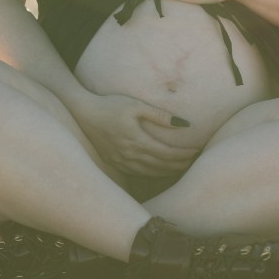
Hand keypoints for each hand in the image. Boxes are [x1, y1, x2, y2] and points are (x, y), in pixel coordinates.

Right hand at [75, 93, 201, 175]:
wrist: (83, 113)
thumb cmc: (110, 105)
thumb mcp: (136, 105)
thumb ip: (159, 115)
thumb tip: (183, 124)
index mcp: (138, 141)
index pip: (167, 153)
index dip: (183, 154)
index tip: (196, 151)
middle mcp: (130, 155)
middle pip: (161, 166)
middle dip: (179, 164)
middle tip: (193, 162)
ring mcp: (121, 161)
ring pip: (149, 173)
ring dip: (167, 172)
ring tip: (179, 167)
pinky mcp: (113, 162)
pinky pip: (136, 173)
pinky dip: (151, 174)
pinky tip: (157, 170)